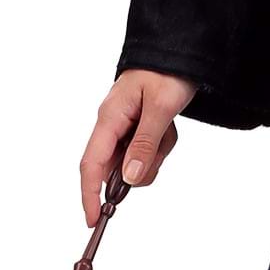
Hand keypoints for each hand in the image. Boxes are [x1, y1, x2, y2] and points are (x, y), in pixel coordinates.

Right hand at [80, 69, 197, 222]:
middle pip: (116, 168)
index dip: (89, 194)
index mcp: (109, 118)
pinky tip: (169, 125)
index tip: (94, 219)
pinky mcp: (136, 128)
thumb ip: (145, 144)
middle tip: (162, 143)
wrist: (180, 50)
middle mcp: (111, 124)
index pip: (91, 165)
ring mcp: (123, 127)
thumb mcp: (161, 108)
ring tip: (168, 126)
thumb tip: (129, 179)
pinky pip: (147, 150)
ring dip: (156, 153)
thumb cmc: (167, 72)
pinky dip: (162, 145)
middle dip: (141, 167)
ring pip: (135, 162)